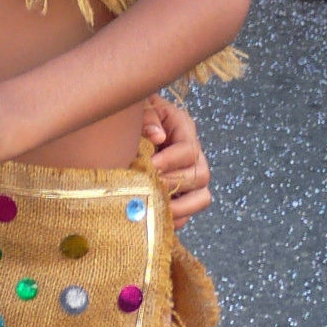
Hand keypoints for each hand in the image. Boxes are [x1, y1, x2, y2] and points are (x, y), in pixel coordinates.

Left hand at [142, 97, 211, 225]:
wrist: (125, 124)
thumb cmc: (133, 113)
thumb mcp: (140, 107)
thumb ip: (148, 118)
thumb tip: (157, 137)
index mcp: (183, 129)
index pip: (188, 150)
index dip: (170, 161)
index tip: (148, 167)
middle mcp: (193, 154)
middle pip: (200, 176)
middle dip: (173, 184)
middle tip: (148, 188)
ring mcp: (190, 176)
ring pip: (201, 198)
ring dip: (179, 207)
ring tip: (155, 208)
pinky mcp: (182, 194)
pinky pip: (188, 213)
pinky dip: (174, 219)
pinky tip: (154, 218)